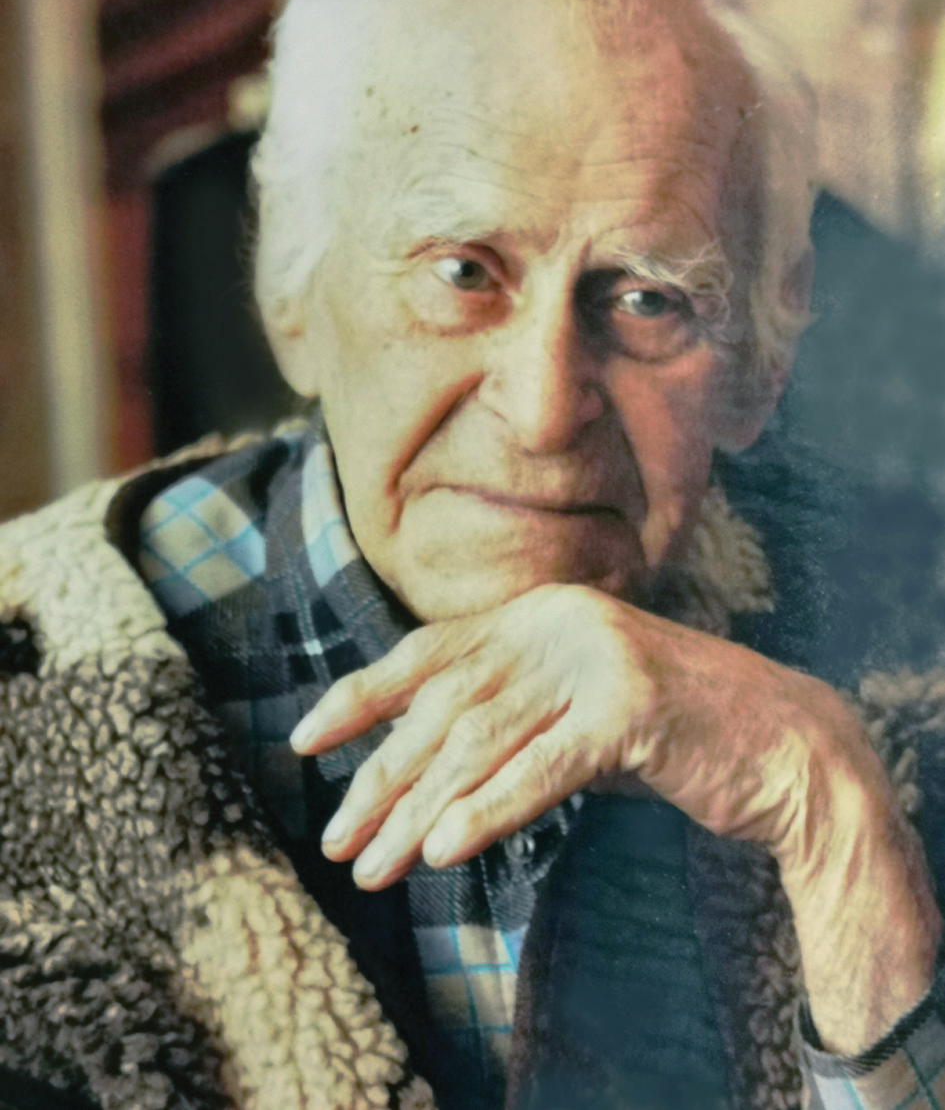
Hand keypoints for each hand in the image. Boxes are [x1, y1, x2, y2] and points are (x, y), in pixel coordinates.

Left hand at [291, 582, 940, 1052]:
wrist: (783, 747)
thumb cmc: (668, 734)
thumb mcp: (570, 709)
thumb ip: (506, 713)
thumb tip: (408, 764)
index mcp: (538, 613)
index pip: (427, 653)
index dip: (360, 697)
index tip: (305, 741)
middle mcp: (559, 621)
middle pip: (444, 706)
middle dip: (381, 778)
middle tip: (336, 838)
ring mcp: (597, 657)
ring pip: (482, 741)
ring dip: (419, 810)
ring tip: (372, 866)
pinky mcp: (633, 706)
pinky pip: (542, 768)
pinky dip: (487, 811)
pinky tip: (442, 849)